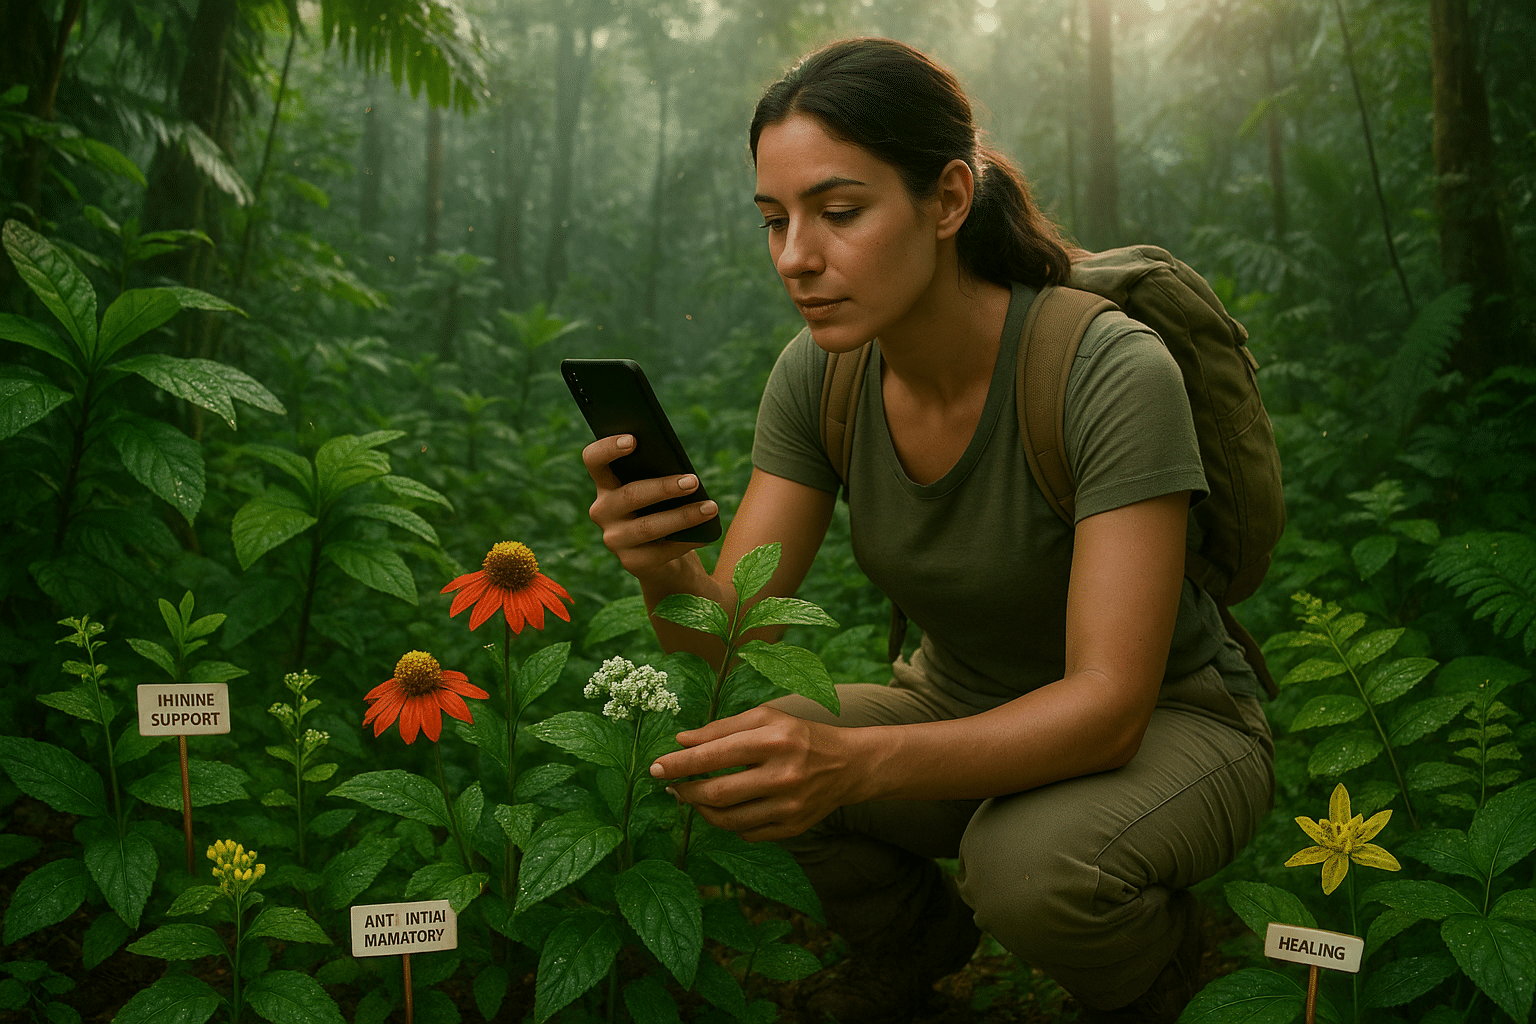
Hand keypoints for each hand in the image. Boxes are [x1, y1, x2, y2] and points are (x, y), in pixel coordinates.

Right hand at [582, 434, 719, 579]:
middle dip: (664, 487)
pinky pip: (660, 551)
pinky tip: (705, 533)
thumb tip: (682, 472)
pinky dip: (686, 540)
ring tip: (710, 507)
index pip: (594, 459)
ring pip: (647, 527)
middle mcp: (602, 511)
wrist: (664, 557)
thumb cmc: (664, 510)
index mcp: (606, 484)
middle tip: (693, 481)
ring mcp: (614, 539)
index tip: (633, 439)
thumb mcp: (660, 490)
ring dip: (683, 516)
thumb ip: (660, 475)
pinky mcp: (631, 563)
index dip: (608, 447)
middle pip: (629, 495)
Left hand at [649, 706, 865, 841]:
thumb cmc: (798, 735)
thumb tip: (680, 741)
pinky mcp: (792, 828)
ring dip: (702, 810)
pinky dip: (727, 823)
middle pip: (718, 793)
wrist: (847, 765)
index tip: (656, 766)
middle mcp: (783, 775)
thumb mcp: (765, 718)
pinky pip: (746, 833)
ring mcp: (789, 807)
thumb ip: (721, 729)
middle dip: (686, 791)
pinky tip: (722, 809)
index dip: (680, 763)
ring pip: (728, 820)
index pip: (715, 754)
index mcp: (774, 740)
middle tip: (670, 785)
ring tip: (692, 797)